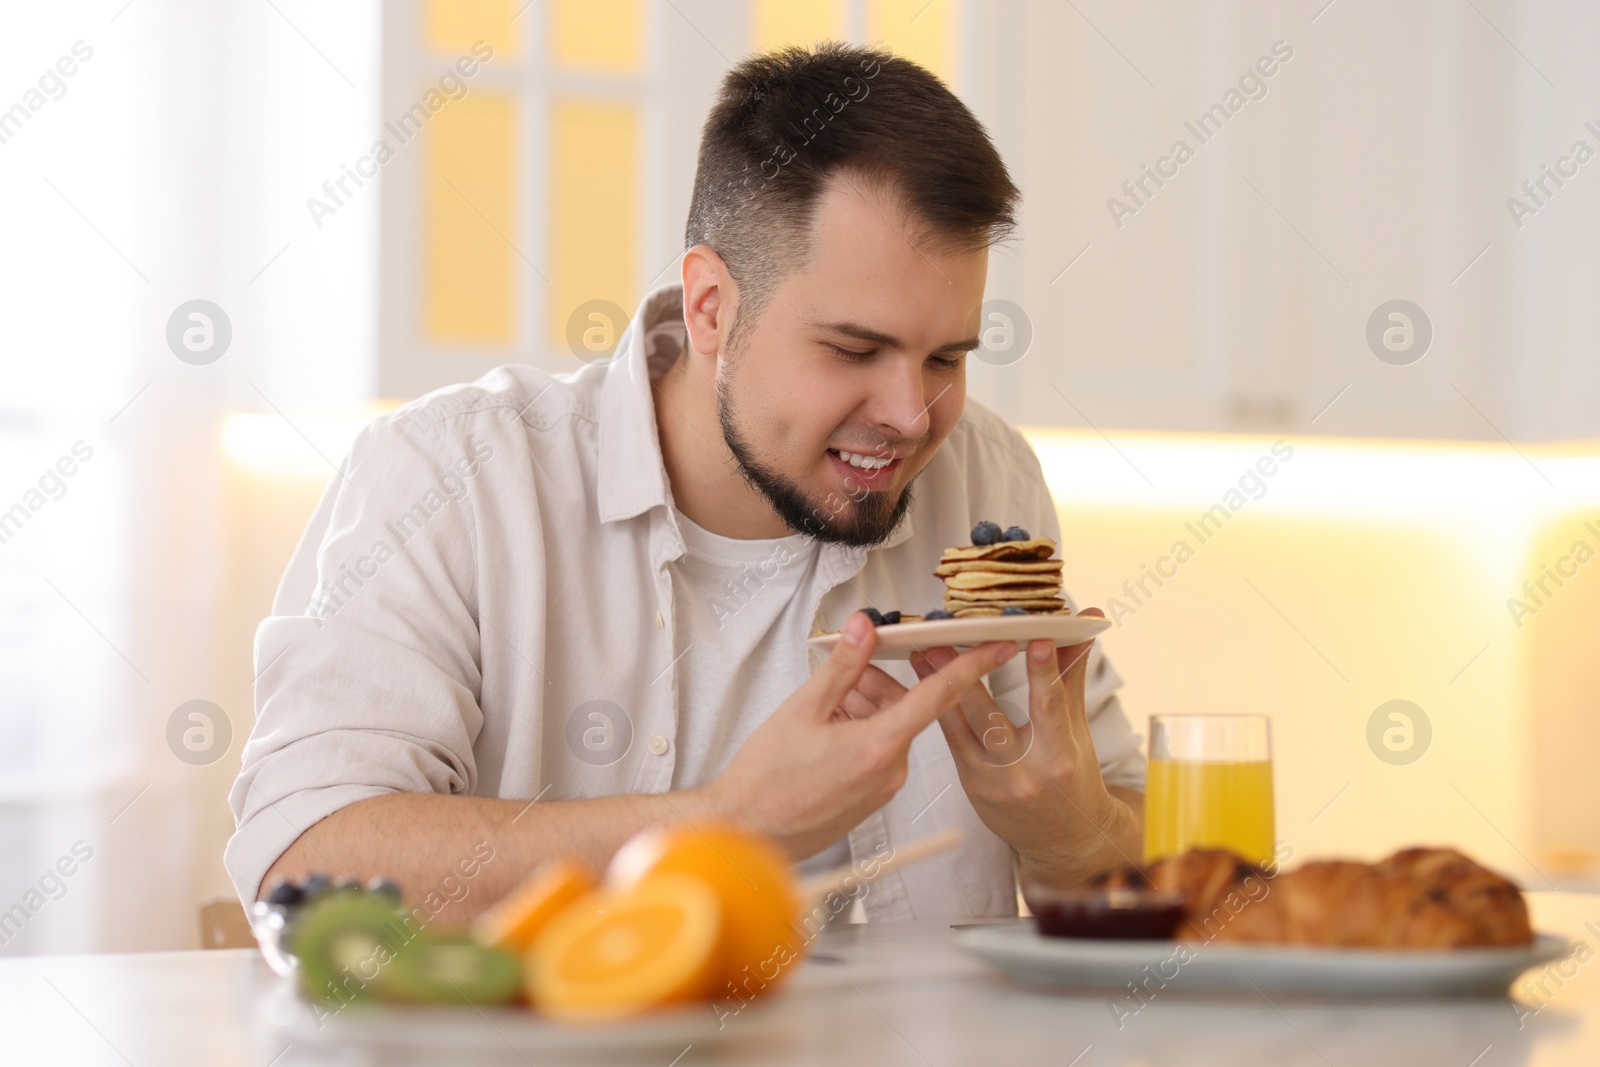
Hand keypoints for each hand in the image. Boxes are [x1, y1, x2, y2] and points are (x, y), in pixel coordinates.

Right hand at [704, 611, 1016, 859]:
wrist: (746, 831)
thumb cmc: (766, 780)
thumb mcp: (803, 709)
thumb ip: (842, 666)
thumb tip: (865, 628)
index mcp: (880, 746)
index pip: (939, 695)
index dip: (971, 666)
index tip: (998, 647)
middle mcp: (890, 771)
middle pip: (901, 707)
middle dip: (874, 685)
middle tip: (837, 678)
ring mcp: (882, 788)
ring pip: (886, 728)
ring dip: (861, 709)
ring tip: (819, 712)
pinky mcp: (870, 799)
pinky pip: (876, 751)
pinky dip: (857, 732)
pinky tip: (825, 731)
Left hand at [908, 607, 1141, 886]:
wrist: (1063, 839)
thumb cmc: (1073, 777)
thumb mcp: (1076, 727)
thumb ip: (1071, 674)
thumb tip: (1084, 624)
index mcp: (1059, 757)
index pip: (1051, 706)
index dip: (1043, 672)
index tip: (1035, 640)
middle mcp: (1023, 773)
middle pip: (992, 717)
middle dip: (965, 677)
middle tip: (943, 641)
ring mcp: (991, 783)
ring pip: (959, 730)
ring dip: (935, 690)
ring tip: (919, 655)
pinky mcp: (970, 787)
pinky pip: (949, 743)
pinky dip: (933, 713)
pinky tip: (917, 689)